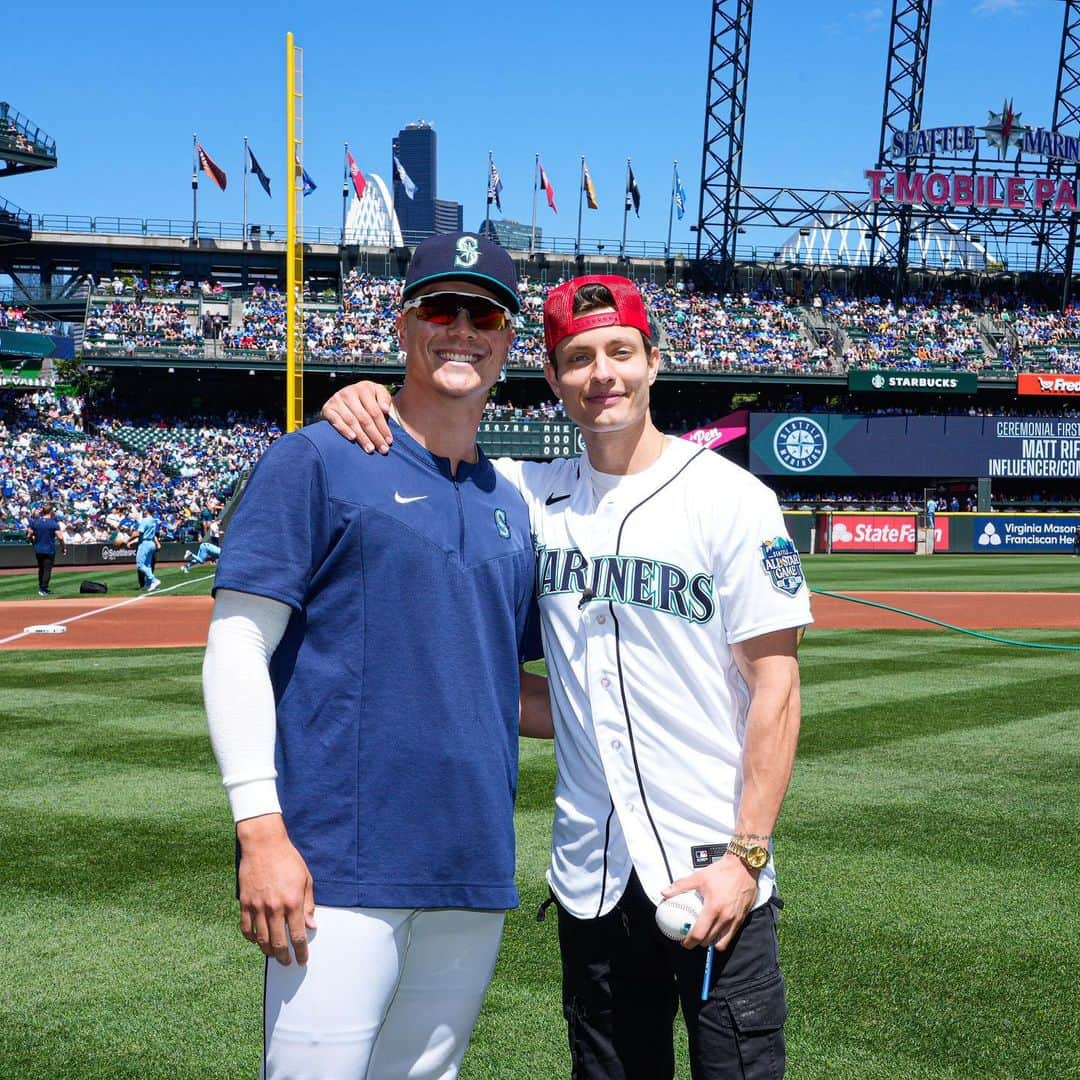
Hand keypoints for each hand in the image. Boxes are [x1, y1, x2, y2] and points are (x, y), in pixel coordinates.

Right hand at [236, 814, 316, 965]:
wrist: (264, 844)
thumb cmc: (288, 860)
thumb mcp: (306, 879)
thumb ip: (308, 905)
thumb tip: (311, 926)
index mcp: (293, 902)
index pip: (297, 936)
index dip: (301, 951)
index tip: (302, 960)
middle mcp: (275, 908)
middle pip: (278, 943)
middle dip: (284, 957)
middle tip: (287, 963)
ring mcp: (258, 906)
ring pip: (261, 939)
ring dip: (267, 951)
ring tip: (273, 955)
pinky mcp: (245, 903)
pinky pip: (246, 928)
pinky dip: (251, 938)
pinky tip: (257, 940)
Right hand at [321, 382, 393, 453]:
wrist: (347, 395)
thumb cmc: (367, 398)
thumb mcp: (379, 393)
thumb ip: (385, 399)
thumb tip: (385, 409)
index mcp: (364, 388)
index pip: (375, 411)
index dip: (383, 427)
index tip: (389, 441)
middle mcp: (349, 392)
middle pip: (364, 418)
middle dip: (374, 435)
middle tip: (382, 449)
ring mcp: (337, 400)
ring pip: (351, 421)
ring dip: (362, 437)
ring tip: (370, 449)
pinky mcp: (327, 408)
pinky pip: (336, 421)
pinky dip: (344, 430)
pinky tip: (353, 438)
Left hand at [661, 855, 757, 952]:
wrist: (744, 867)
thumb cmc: (722, 872)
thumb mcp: (699, 877)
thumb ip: (681, 886)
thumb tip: (664, 892)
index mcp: (713, 908)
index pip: (699, 934)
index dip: (689, 941)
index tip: (683, 941)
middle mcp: (725, 917)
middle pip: (709, 941)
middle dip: (698, 942)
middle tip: (692, 937)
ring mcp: (735, 920)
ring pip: (722, 943)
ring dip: (712, 942)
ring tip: (705, 936)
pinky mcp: (742, 919)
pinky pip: (732, 936)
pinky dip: (723, 937)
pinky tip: (717, 930)